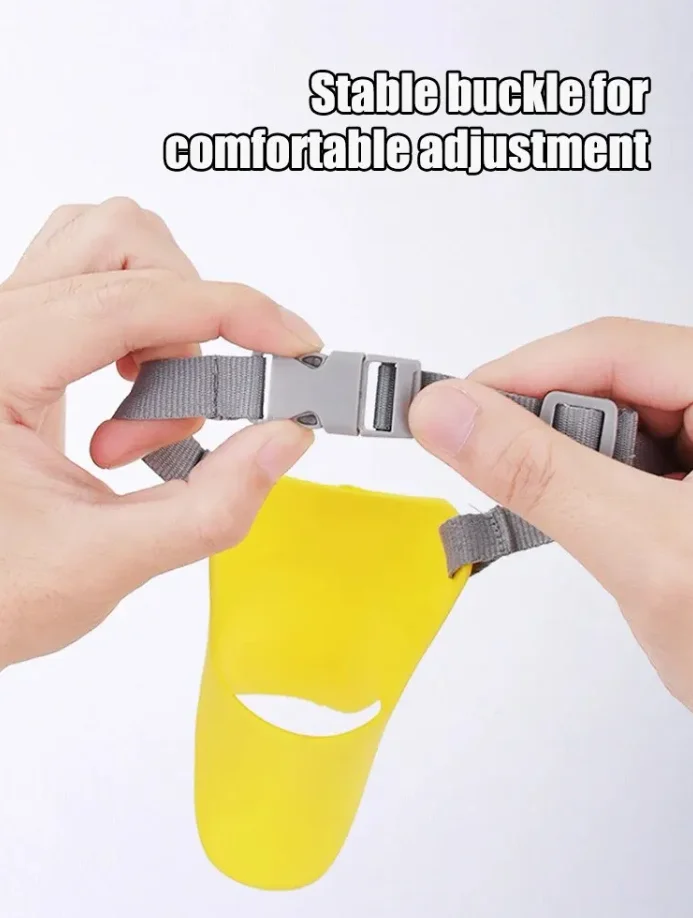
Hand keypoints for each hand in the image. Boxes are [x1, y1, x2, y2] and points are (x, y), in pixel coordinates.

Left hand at [0, 201, 320, 668]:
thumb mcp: (105, 563)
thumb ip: (211, 505)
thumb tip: (282, 441)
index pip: (134, 300)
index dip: (233, 313)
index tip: (291, 345)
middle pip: (122, 248)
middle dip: (188, 325)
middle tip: (186, 413)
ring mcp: (6, 330)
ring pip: (107, 250)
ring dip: (164, 313)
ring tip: (151, 401)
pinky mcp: (23, 344)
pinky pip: (96, 286)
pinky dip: (143, 323)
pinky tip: (134, 391)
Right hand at [409, 318, 692, 710]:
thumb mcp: (645, 553)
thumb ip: (542, 474)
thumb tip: (449, 414)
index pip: (611, 349)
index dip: (520, 375)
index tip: (449, 410)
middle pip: (615, 380)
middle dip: (544, 425)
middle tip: (491, 471)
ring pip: (620, 423)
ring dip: (568, 464)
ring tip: (548, 513)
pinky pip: (635, 462)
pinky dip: (593, 489)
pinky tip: (584, 522)